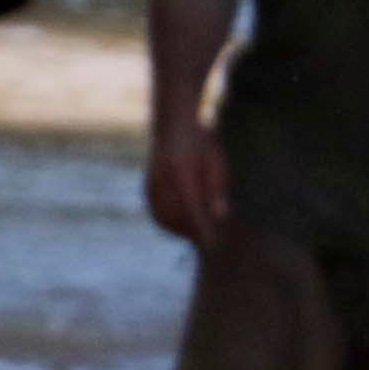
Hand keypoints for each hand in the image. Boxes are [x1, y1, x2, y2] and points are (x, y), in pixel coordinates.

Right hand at [143, 118, 227, 249]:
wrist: (174, 127)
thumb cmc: (201, 143)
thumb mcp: (217, 163)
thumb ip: (217, 190)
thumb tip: (220, 217)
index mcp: (181, 172)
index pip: (192, 209)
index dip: (202, 229)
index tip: (213, 243)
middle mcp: (162, 180)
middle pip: (174, 217)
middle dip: (190, 232)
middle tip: (207, 241)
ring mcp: (151, 184)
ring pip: (162, 217)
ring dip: (178, 230)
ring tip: (194, 234)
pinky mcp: (147, 187)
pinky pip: (156, 211)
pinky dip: (168, 222)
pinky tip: (181, 224)